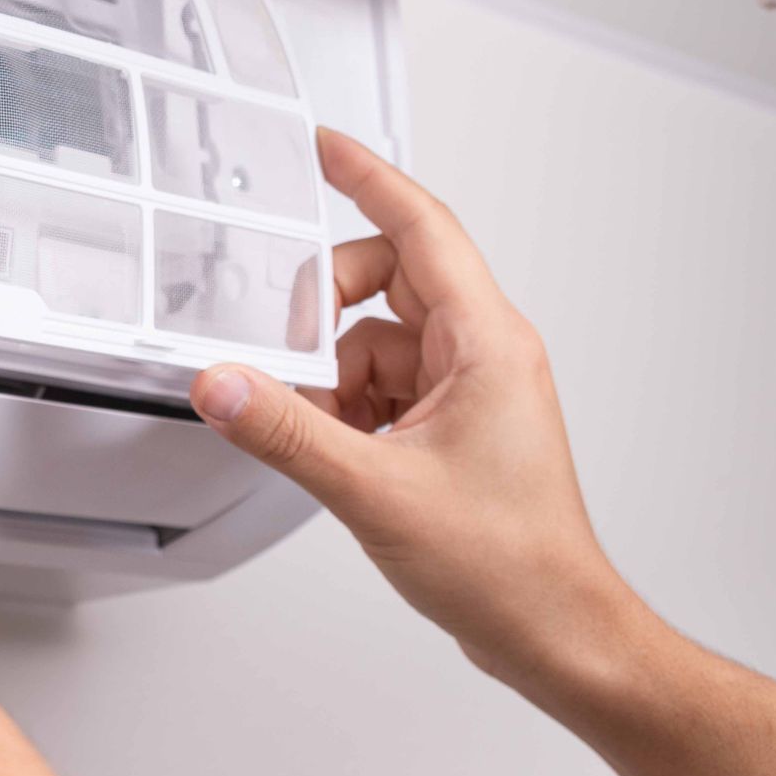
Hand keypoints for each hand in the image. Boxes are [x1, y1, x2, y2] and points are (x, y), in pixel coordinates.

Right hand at [189, 128, 634, 684]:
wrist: (552, 629)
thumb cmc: (508, 561)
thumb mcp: (374, 488)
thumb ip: (285, 430)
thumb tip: (223, 384)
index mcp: (485, 341)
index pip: (419, 225)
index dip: (366, 176)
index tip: (323, 146)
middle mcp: (482, 352)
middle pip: (384, 279)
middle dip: (324, 309)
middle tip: (284, 346)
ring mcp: (468, 388)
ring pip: (374, 337)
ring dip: (331, 372)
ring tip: (314, 424)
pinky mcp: (451, 424)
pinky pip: (379, 382)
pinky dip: (343, 406)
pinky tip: (333, 448)